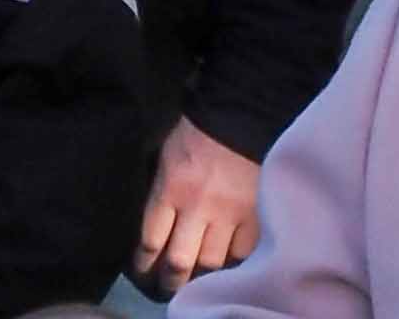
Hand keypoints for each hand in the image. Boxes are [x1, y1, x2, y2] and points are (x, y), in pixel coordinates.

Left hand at [137, 120, 262, 281]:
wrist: (242, 111)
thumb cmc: (197, 130)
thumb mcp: (166, 155)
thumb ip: (160, 189)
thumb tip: (154, 220)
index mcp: (171, 189)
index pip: (150, 240)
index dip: (143, 262)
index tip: (144, 269)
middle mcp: (197, 207)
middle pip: (179, 261)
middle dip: (170, 281)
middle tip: (168, 287)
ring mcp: (229, 213)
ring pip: (210, 262)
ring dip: (201, 276)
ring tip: (197, 281)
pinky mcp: (255, 214)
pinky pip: (242, 252)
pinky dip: (233, 262)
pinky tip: (227, 265)